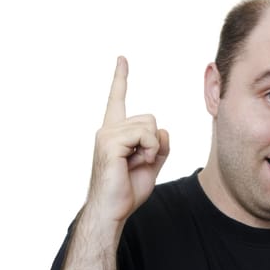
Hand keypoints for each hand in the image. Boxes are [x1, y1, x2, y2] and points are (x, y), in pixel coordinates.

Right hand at [86, 56, 169, 222]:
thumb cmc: (128, 189)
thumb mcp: (152, 163)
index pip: (118, 99)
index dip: (120, 78)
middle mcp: (108, 129)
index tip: (122, 59)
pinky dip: (150, 150)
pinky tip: (138, 163)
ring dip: (153, 147)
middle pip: (150, 118)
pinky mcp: (110, 143)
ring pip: (150, 125)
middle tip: (142, 161)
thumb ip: (159, 145)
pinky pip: (145, 135)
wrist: (113, 210)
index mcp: (115, 131)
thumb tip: (162, 130)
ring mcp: (107, 135)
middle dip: (155, 141)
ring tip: (138, 163)